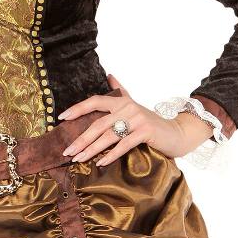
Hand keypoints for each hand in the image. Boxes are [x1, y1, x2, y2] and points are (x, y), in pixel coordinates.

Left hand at [59, 73, 198, 166]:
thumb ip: (120, 91)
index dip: (77, 109)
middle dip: (80, 139)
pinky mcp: (145, 132)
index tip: (61, 118)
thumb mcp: (134, 105)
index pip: (95, 101)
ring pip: (108, 136)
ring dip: (91, 149)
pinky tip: (100, 163)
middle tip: (67, 151)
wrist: (176, 133)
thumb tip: (109, 75)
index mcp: (121, 101)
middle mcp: (127, 107)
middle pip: (98, 123)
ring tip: (78, 159)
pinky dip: (110, 155)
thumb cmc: (150, 123)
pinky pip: (123, 145)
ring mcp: (137, 119)